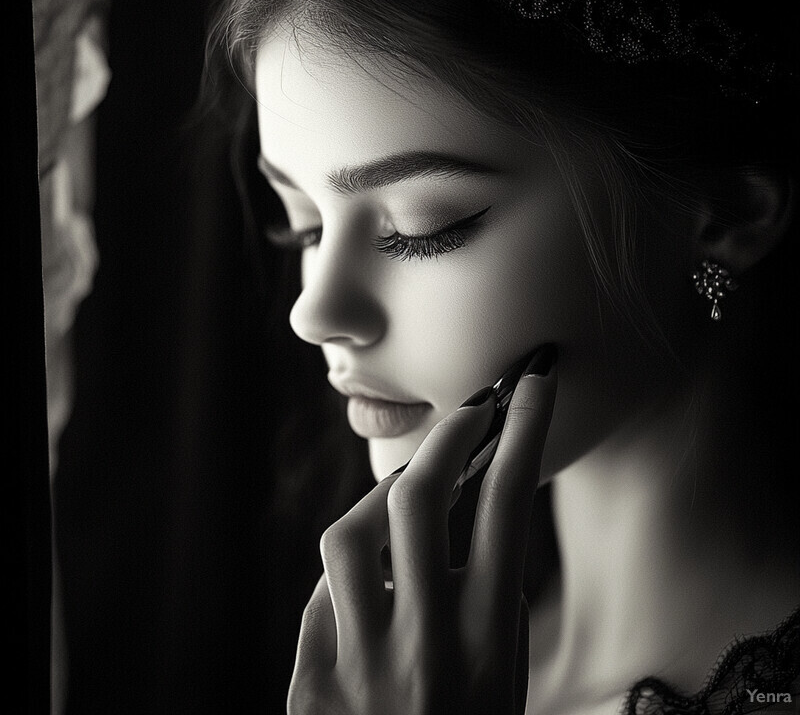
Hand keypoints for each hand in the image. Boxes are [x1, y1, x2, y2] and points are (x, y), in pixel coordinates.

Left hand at [287, 350, 556, 714]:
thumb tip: (458, 502)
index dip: (524, 431)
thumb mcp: (502, 668)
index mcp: (492, 641)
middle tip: (465, 412)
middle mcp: (426, 647)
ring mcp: (360, 667)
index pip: (508, 505)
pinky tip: (366, 603)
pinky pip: (322, 598)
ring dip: (379, 501)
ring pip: (349, 534)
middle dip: (444, 437)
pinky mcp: (309, 687)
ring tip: (403, 500)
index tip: (532, 384)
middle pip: (418, 498)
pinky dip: (347, 586)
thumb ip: (480, 588)